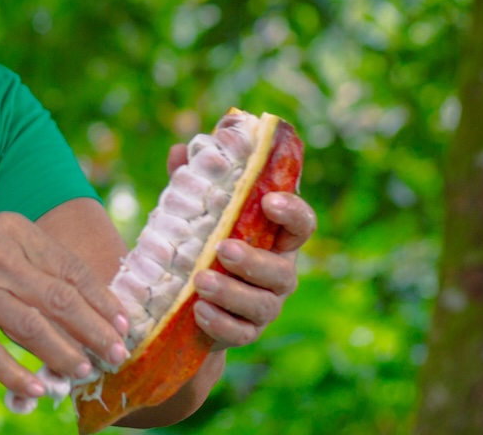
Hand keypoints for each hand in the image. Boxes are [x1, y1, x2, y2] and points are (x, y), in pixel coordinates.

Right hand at [0, 213, 129, 398]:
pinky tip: (38, 390)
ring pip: (31, 329)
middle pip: (59, 300)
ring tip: (85, 370)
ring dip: (63, 354)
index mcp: (15, 232)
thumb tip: (82, 292)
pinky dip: (17, 375)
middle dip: (94, 330)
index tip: (122, 320)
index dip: (101, 298)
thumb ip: (37, 256)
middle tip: (116, 352)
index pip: (69, 268)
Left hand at [166, 142, 316, 349]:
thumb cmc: (202, 244)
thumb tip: (180, 150)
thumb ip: (192, 183)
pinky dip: (221, 323)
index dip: (293, 212)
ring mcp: (265, 306)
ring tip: (200, 280)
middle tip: (223, 249)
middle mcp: (278, 273)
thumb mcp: (198, 214)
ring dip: (232, 292)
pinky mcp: (246, 332)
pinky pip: (240, 333)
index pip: (301, 224)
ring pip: (262, 304)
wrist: (189, 304)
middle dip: (254, 261)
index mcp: (274, 238)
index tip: (269, 200)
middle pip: (282, 271)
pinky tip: (199, 310)